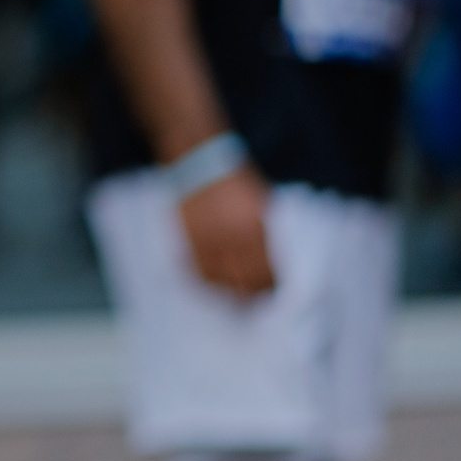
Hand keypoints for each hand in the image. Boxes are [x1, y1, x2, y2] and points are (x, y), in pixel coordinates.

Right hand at [180, 167, 275, 296]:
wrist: (196, 160)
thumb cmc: (235, 180)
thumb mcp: (261, 203)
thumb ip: (266, 234)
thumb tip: (271, 266)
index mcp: (256, 226)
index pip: (268, 271)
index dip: (271, 286)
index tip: (272, 292)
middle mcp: (232, 237)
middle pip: (247, 282)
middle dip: (254, 294)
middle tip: (256, 300)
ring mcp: (207, 240)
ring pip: (222, 281)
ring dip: (231, 291)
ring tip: (237, 296)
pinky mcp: (187, 240)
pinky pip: (199, 272)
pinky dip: (209, 280)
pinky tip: (215, 282)